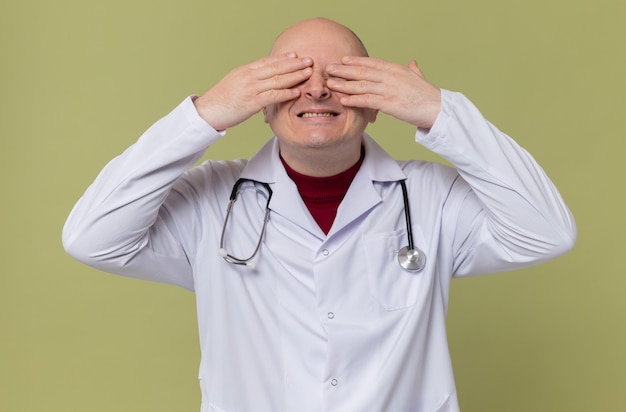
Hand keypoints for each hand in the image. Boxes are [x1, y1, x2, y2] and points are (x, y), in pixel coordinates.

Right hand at [194, 53, 312, 130]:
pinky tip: (297, 91)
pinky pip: (273, 96)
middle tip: (309, 60)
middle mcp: (249, 76)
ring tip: (308, 73)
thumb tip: (262, 79)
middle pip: (276, 67)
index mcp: (245, 71)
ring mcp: (250, 89)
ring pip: (277, 80)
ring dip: (295, 76)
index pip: (267, 61)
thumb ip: (249, 79)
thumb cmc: (221, 100)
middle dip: (294, 64)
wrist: (207, 111)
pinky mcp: (251, 102)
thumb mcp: (235, 83)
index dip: (283, 58)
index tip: (296, 55)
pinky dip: (286, 93)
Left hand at [326, 57, 441, 128]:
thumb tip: (413, 63)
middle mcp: (390, 76)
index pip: (372, 62)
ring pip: (361, 85)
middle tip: (329, 69)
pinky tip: (343, 100)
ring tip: (330, 84)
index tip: (343, 60)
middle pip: (362, 71)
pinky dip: (354, 100)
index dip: (356, 61)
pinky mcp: (389, 103)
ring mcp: (389, 89)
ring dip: (343, 85)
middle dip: (343, 70)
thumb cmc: (429, 95)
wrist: (437, 108)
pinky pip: (367, 101)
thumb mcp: (420, 78)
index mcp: (396, 69)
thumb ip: (414, 70)